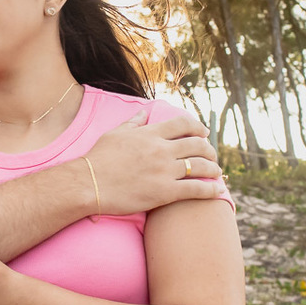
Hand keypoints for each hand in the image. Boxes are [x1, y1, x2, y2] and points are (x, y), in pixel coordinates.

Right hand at [86, 113, 223, 215]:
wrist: (88, 184)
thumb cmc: (97, 159)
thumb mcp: (115, 134)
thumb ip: (133, 122)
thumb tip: (145, 112)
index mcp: (150, 134)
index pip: (182, 124)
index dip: (197, 126)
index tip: (204, 132)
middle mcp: (161, 150)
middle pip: (196, 144)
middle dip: (209, 149)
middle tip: (212, 154)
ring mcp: (165, 171)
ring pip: (200, 166)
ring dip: (213, 168)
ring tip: (216, 172)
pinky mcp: (165, 192)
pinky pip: (195, 189)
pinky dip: (210, 190)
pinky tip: (217, 191)